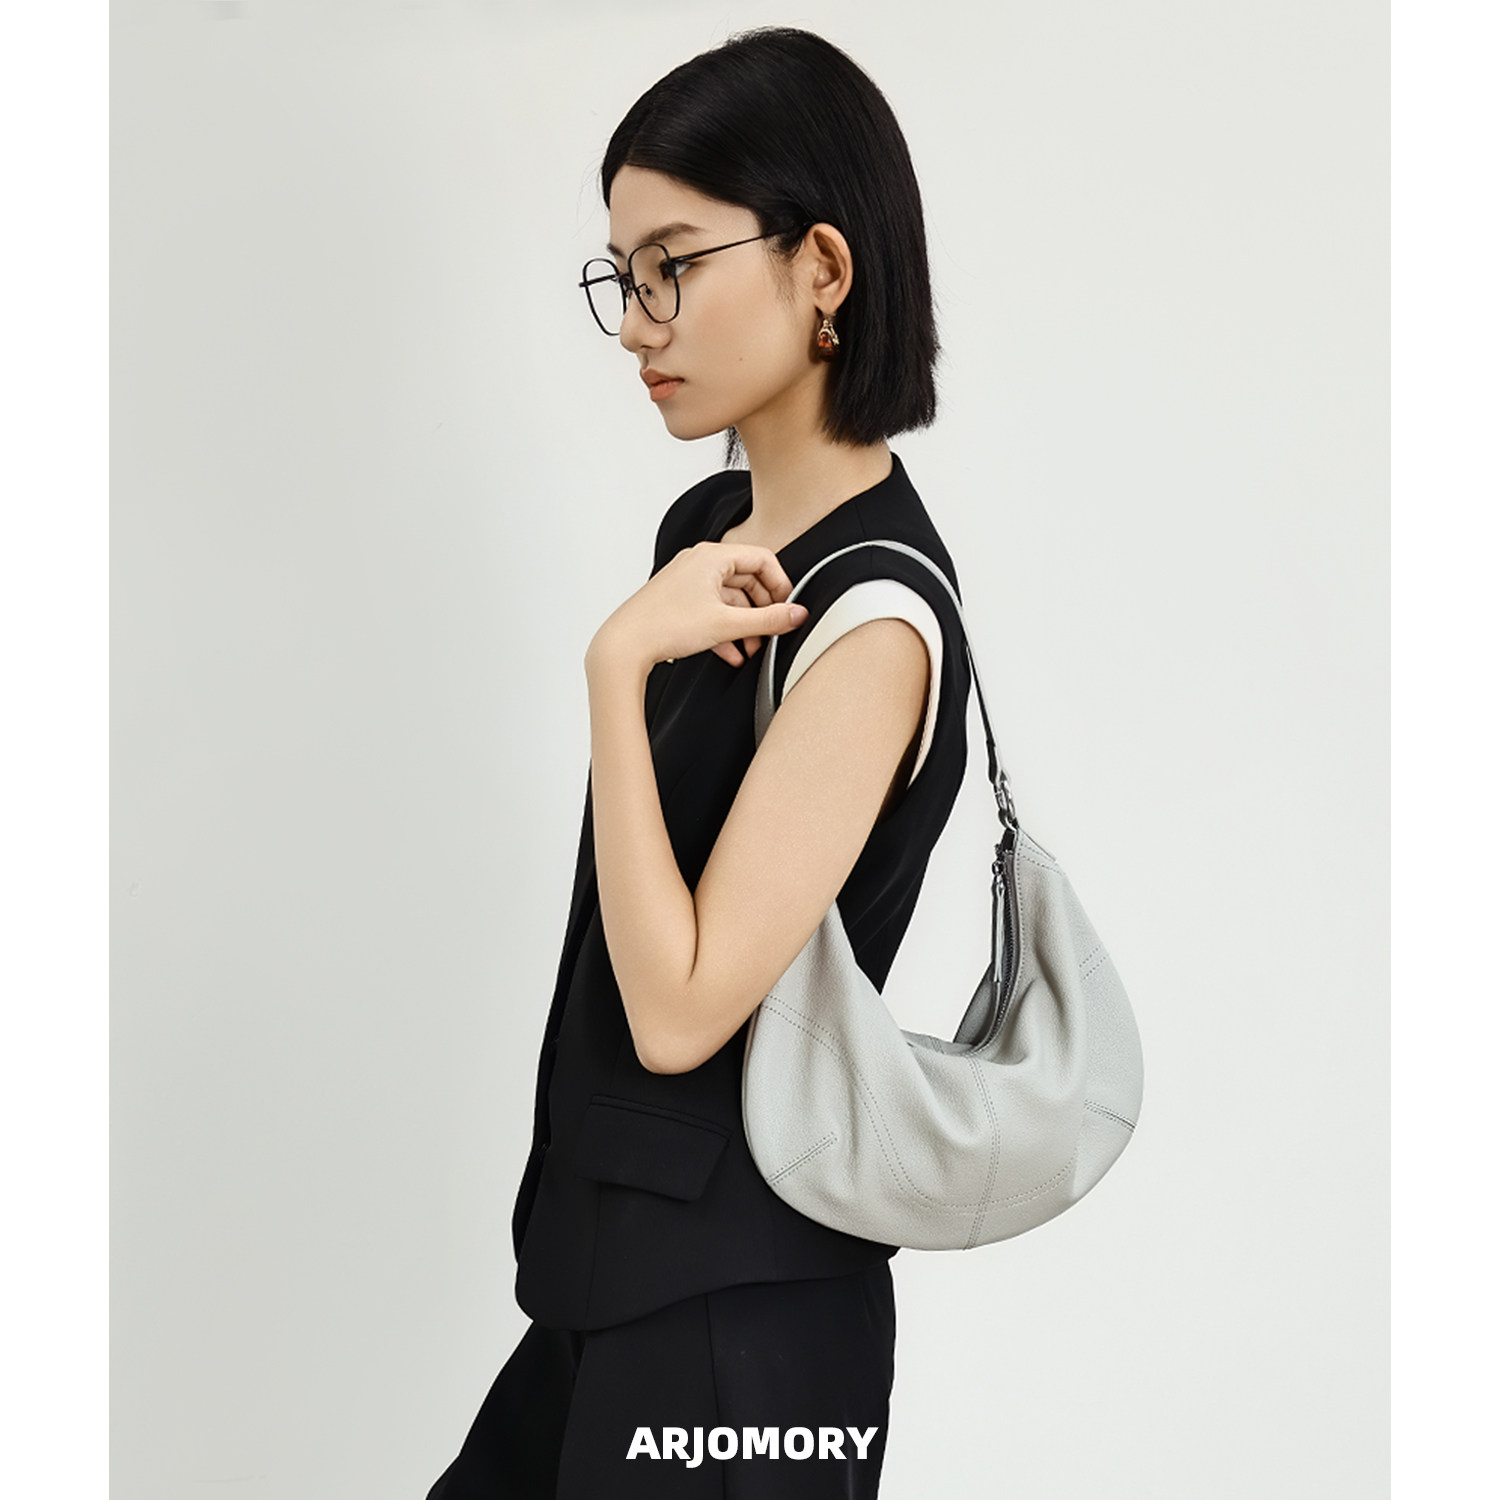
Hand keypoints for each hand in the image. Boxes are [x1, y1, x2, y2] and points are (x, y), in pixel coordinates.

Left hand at [587, 541, 808, 674]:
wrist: (624, 645)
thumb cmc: (664, 625)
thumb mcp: (726, 624)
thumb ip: (768, 620)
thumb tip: (797, 614)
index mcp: (711, 557)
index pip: (762, 559)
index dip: (781, 584)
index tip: (788, 607)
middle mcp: (699, 564)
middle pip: (748, 580)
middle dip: (762, 610)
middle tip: (772, 631)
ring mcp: (688, 583)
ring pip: (730, 600)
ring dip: (745, 625)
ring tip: (752, 649)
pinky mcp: (680, 603)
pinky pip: (712, 611)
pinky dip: (725, 630)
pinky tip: (732, 654)